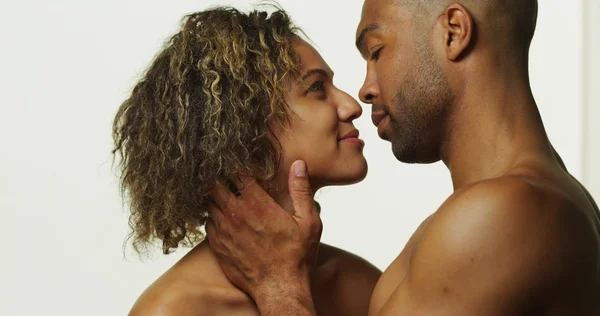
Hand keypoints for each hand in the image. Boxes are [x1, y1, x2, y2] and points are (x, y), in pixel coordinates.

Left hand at [206, 160, 321, 304]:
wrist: (280, 289)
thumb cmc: (297, 256)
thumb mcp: (308, 221)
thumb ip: (301, 190)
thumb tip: (298, 165)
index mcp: (257, 205)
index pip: (236, 174)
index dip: (236, 166)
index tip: (240, 164)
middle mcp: (236, 215)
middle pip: (215, 186)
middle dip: (220, 178)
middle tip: (227, 176)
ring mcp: (224, 231)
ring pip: (208, 204)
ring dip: (215, 197)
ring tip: (225, 195)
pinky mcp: (218, 247)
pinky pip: (208, 223)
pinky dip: (213, 216)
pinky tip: (223, 217)